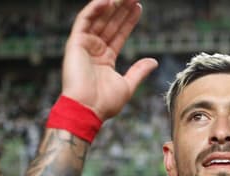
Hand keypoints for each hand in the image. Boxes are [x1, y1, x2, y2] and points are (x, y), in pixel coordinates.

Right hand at [61, 0, 157, 119]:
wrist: (87, 109)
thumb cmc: (105, 103)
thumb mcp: (128, 85)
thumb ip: (139, 71)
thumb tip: (154, 61)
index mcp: (105, 59)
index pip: (119, 34)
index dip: (128, 21)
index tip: (139, 8)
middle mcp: (94, 50)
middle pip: (110, 24)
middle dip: (121, 9)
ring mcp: (84, 45)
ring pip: (98, 19)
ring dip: (110, 5)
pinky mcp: (75, 43)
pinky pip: (84, 20)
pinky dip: (94, 9)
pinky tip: (107, 0)